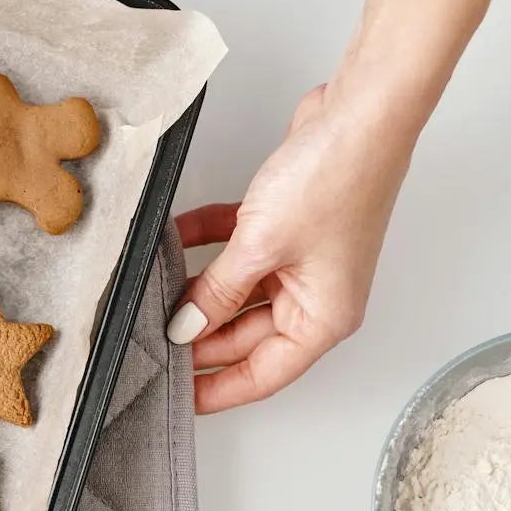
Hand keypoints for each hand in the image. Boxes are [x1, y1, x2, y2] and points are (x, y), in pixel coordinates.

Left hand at [168, 82, 416, 412]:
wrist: (360, 112)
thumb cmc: (337, 178)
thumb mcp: (260, 247)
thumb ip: (217, 293)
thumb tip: (186, 327)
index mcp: (323, 319)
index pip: (262, 375)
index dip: (216, 390)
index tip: (177, 398)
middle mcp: (316, 296)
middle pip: (245, 336)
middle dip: (198, 336)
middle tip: (150, 339)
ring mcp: (302, 261)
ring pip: (237, 293)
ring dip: (199, 290)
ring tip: (153, 294)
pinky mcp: (287, 227)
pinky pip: (237, 251)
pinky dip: (206, 246)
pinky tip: (173, 241)